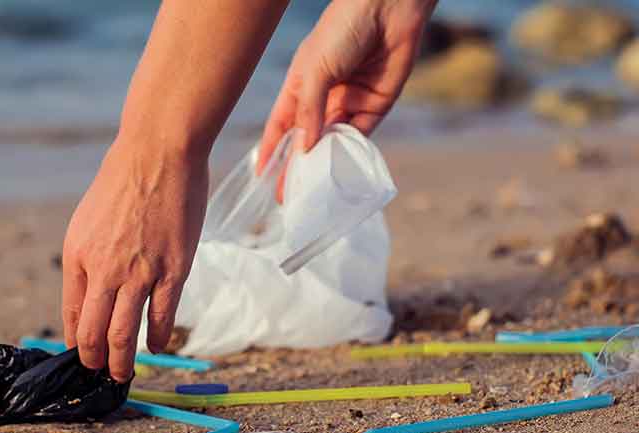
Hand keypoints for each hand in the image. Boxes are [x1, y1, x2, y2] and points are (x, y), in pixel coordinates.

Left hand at [61, 137, 207, 381]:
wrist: (157, 153)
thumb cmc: (122, 183)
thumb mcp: (87, 221)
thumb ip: (88, 259)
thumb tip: (91, 295)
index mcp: (77, 257)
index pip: (71, 315)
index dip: (74, 343)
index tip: (81, 357)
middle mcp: (103, 270)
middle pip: (92, 334)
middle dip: (94, 362)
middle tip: (100, 374)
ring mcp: (138, 273)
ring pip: (123, 334)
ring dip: (122, 363)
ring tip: (122, 374)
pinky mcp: (172, 270)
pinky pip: (161, 318)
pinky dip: (156, 339)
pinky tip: (156, 347)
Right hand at [258, 0, 435, 200]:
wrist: (387, 8)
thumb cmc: (343, 29)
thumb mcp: (315, 71)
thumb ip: (308, 112)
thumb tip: (303, 151)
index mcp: (299, 85)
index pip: (280, 126)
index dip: (271, 150)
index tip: (261, 176)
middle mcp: (322, 97)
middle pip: (305, 140)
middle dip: (296, 166)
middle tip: (288, 197)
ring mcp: (348, 102)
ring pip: (331, 142)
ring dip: (322, 165)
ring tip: (311, 192)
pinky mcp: (375, 105)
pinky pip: (359, 135)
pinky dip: (349, 153)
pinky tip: (338, 171)